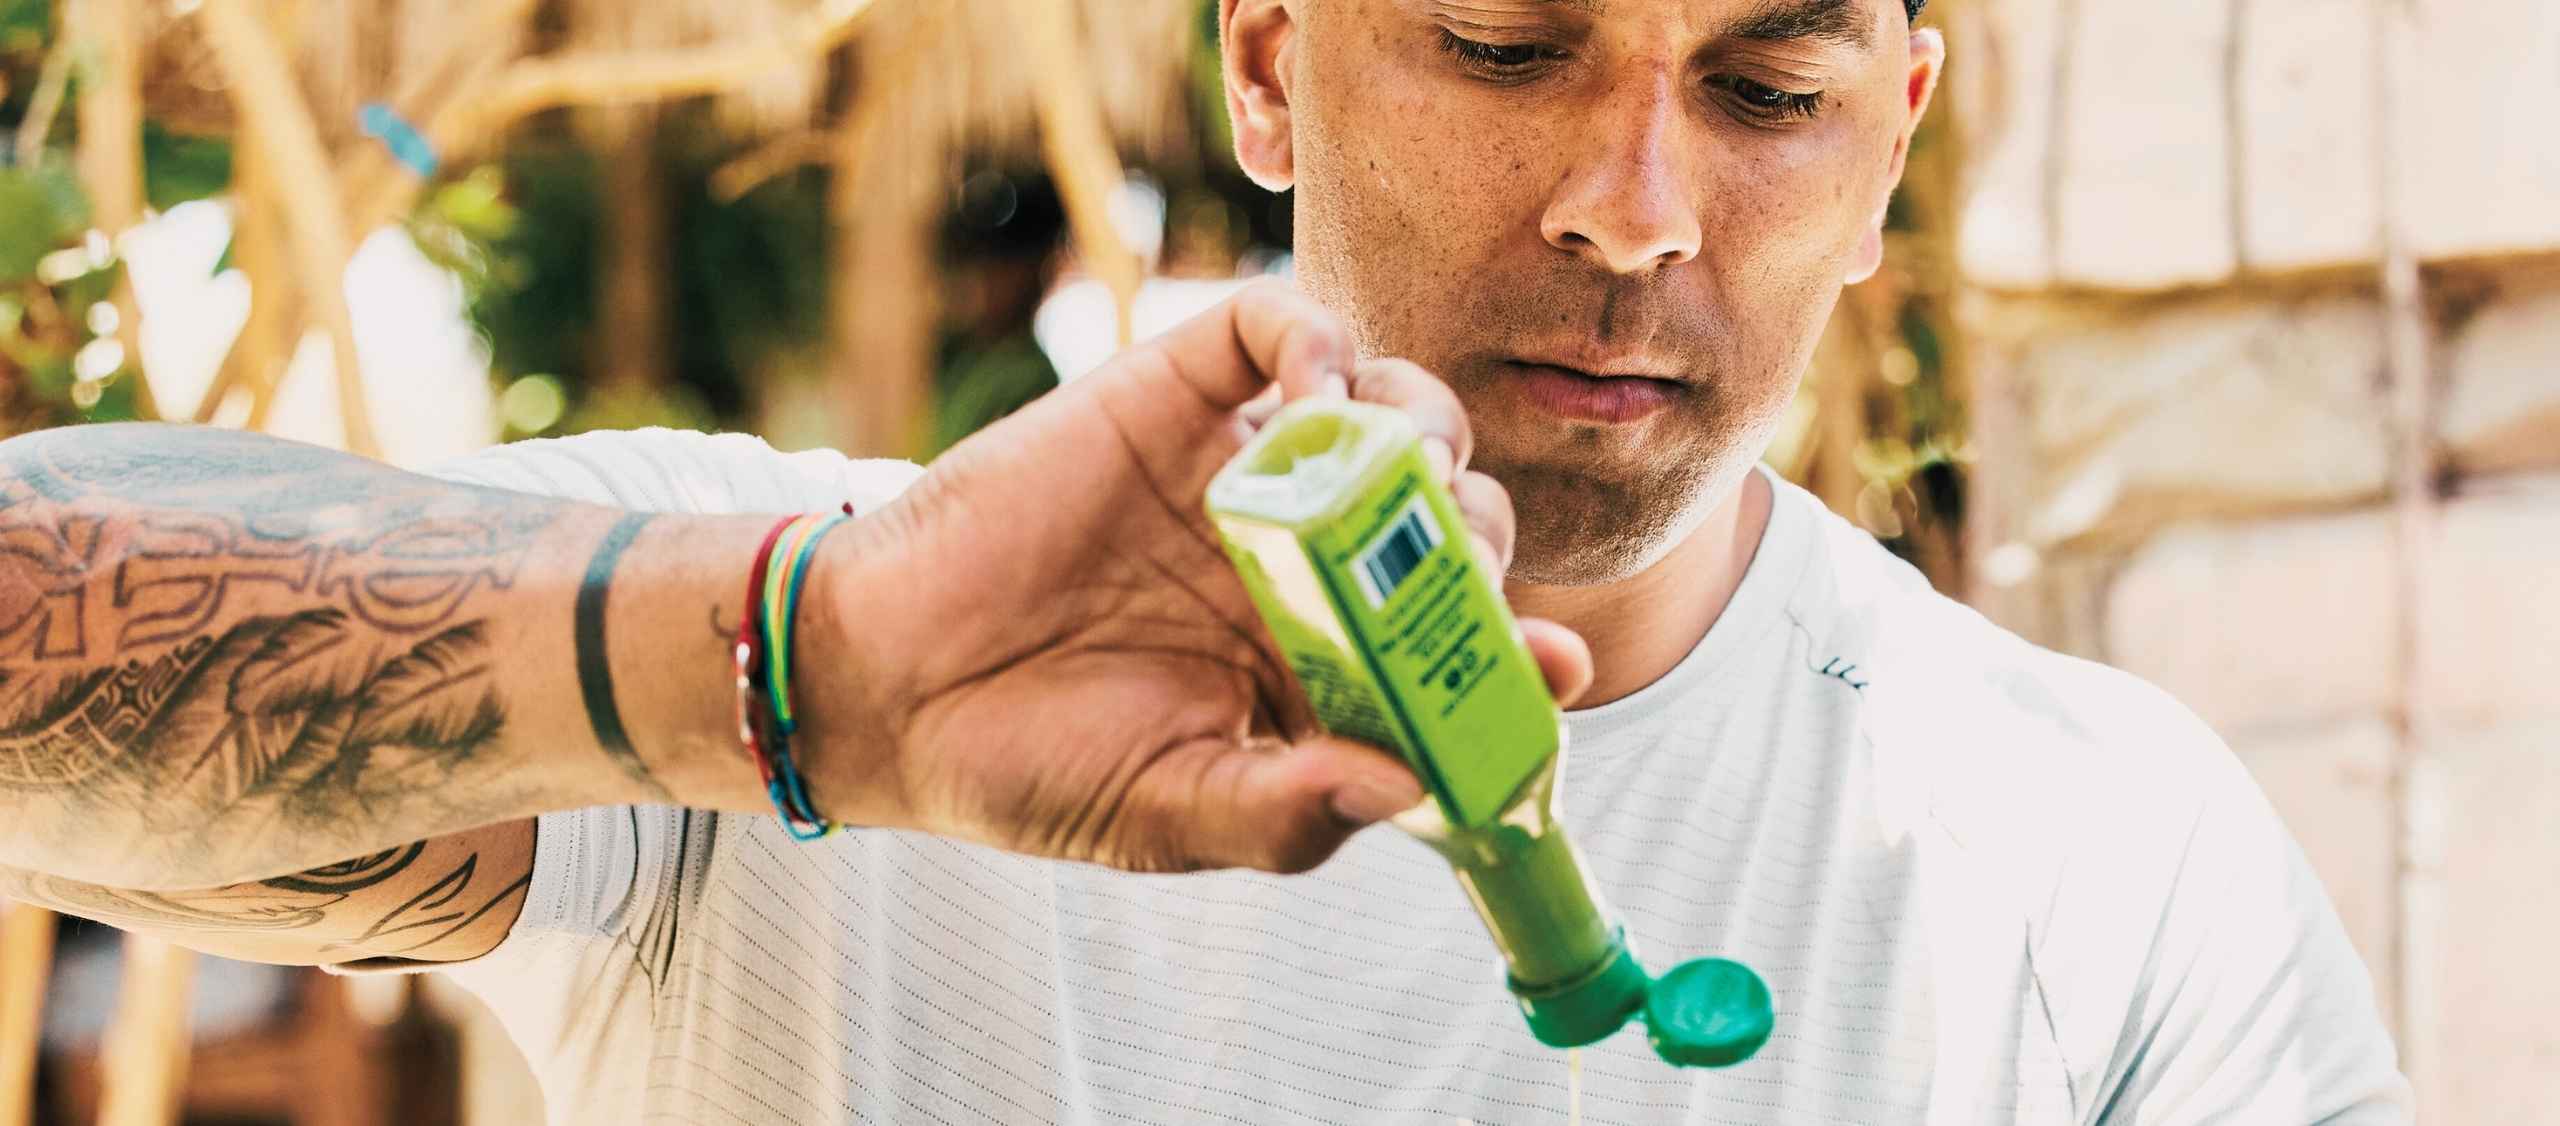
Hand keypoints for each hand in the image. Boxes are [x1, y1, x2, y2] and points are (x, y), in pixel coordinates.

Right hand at [805, 280, 1592, 872]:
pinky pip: (1280, 328)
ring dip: (1426, 433)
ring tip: (1404, 474)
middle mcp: (1301, 557)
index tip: (1552, 665)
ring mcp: (1244, 468)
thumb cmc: (1033, 764)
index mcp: (1320, 660)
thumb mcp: (1178, 815)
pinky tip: (1318, 397)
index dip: (1517, 645)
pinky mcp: (1176, 392)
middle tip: (1457, 560)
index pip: (1454, 635)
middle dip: (1477, 536)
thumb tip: (1414, 789)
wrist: (885, 685)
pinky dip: (1321, 344)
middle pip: (1446, 516)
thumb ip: (1295, 813)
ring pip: (1393, 409)